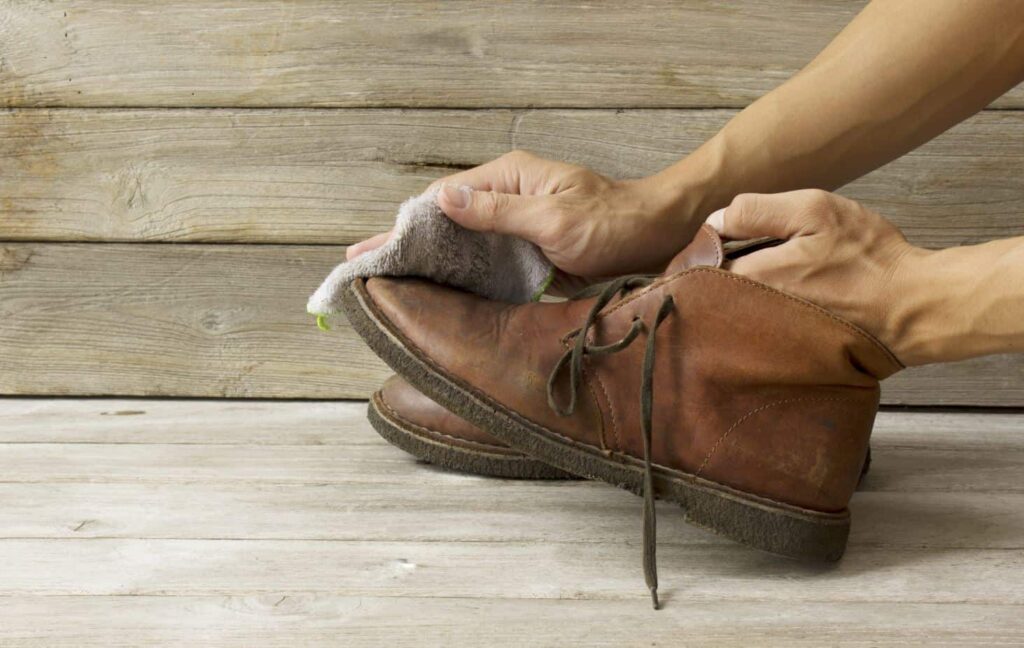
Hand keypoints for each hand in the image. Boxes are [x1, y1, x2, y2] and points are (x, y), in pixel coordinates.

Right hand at [346, 150, 697, 290]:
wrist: (656, 237)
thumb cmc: (614, 224)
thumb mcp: (555, 218)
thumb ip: (499, 211)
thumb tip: (444, 198)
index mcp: (509, 178)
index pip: (443, 198)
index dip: (406, 224)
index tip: (372, 246)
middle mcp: (507, 196)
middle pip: (444, 217)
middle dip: (405, 241)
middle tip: (362, 264)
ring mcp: (515, 222)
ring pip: (460, 240)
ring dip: (426, 258)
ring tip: (384, 278)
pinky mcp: (526, 247)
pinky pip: (484, 258)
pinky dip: (457, 271)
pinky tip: (433, 286)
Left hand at [708, 190, 926, 364]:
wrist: (913, 309)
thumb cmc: (868, 258)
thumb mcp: (814, 212)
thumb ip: (756, 212)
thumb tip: (714, 222)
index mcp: (750, 280)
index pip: (696, 268)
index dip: (702, 250)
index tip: (718, 241)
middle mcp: (748, 319)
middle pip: (708, 297)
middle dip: (714, 278)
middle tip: (739, 259)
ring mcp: (764, 343)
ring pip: (729, 316)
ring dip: (735, 298)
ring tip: (766, 281)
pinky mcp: (783, 357)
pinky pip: (753, 336)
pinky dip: (757, 319)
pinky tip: (782, 304)